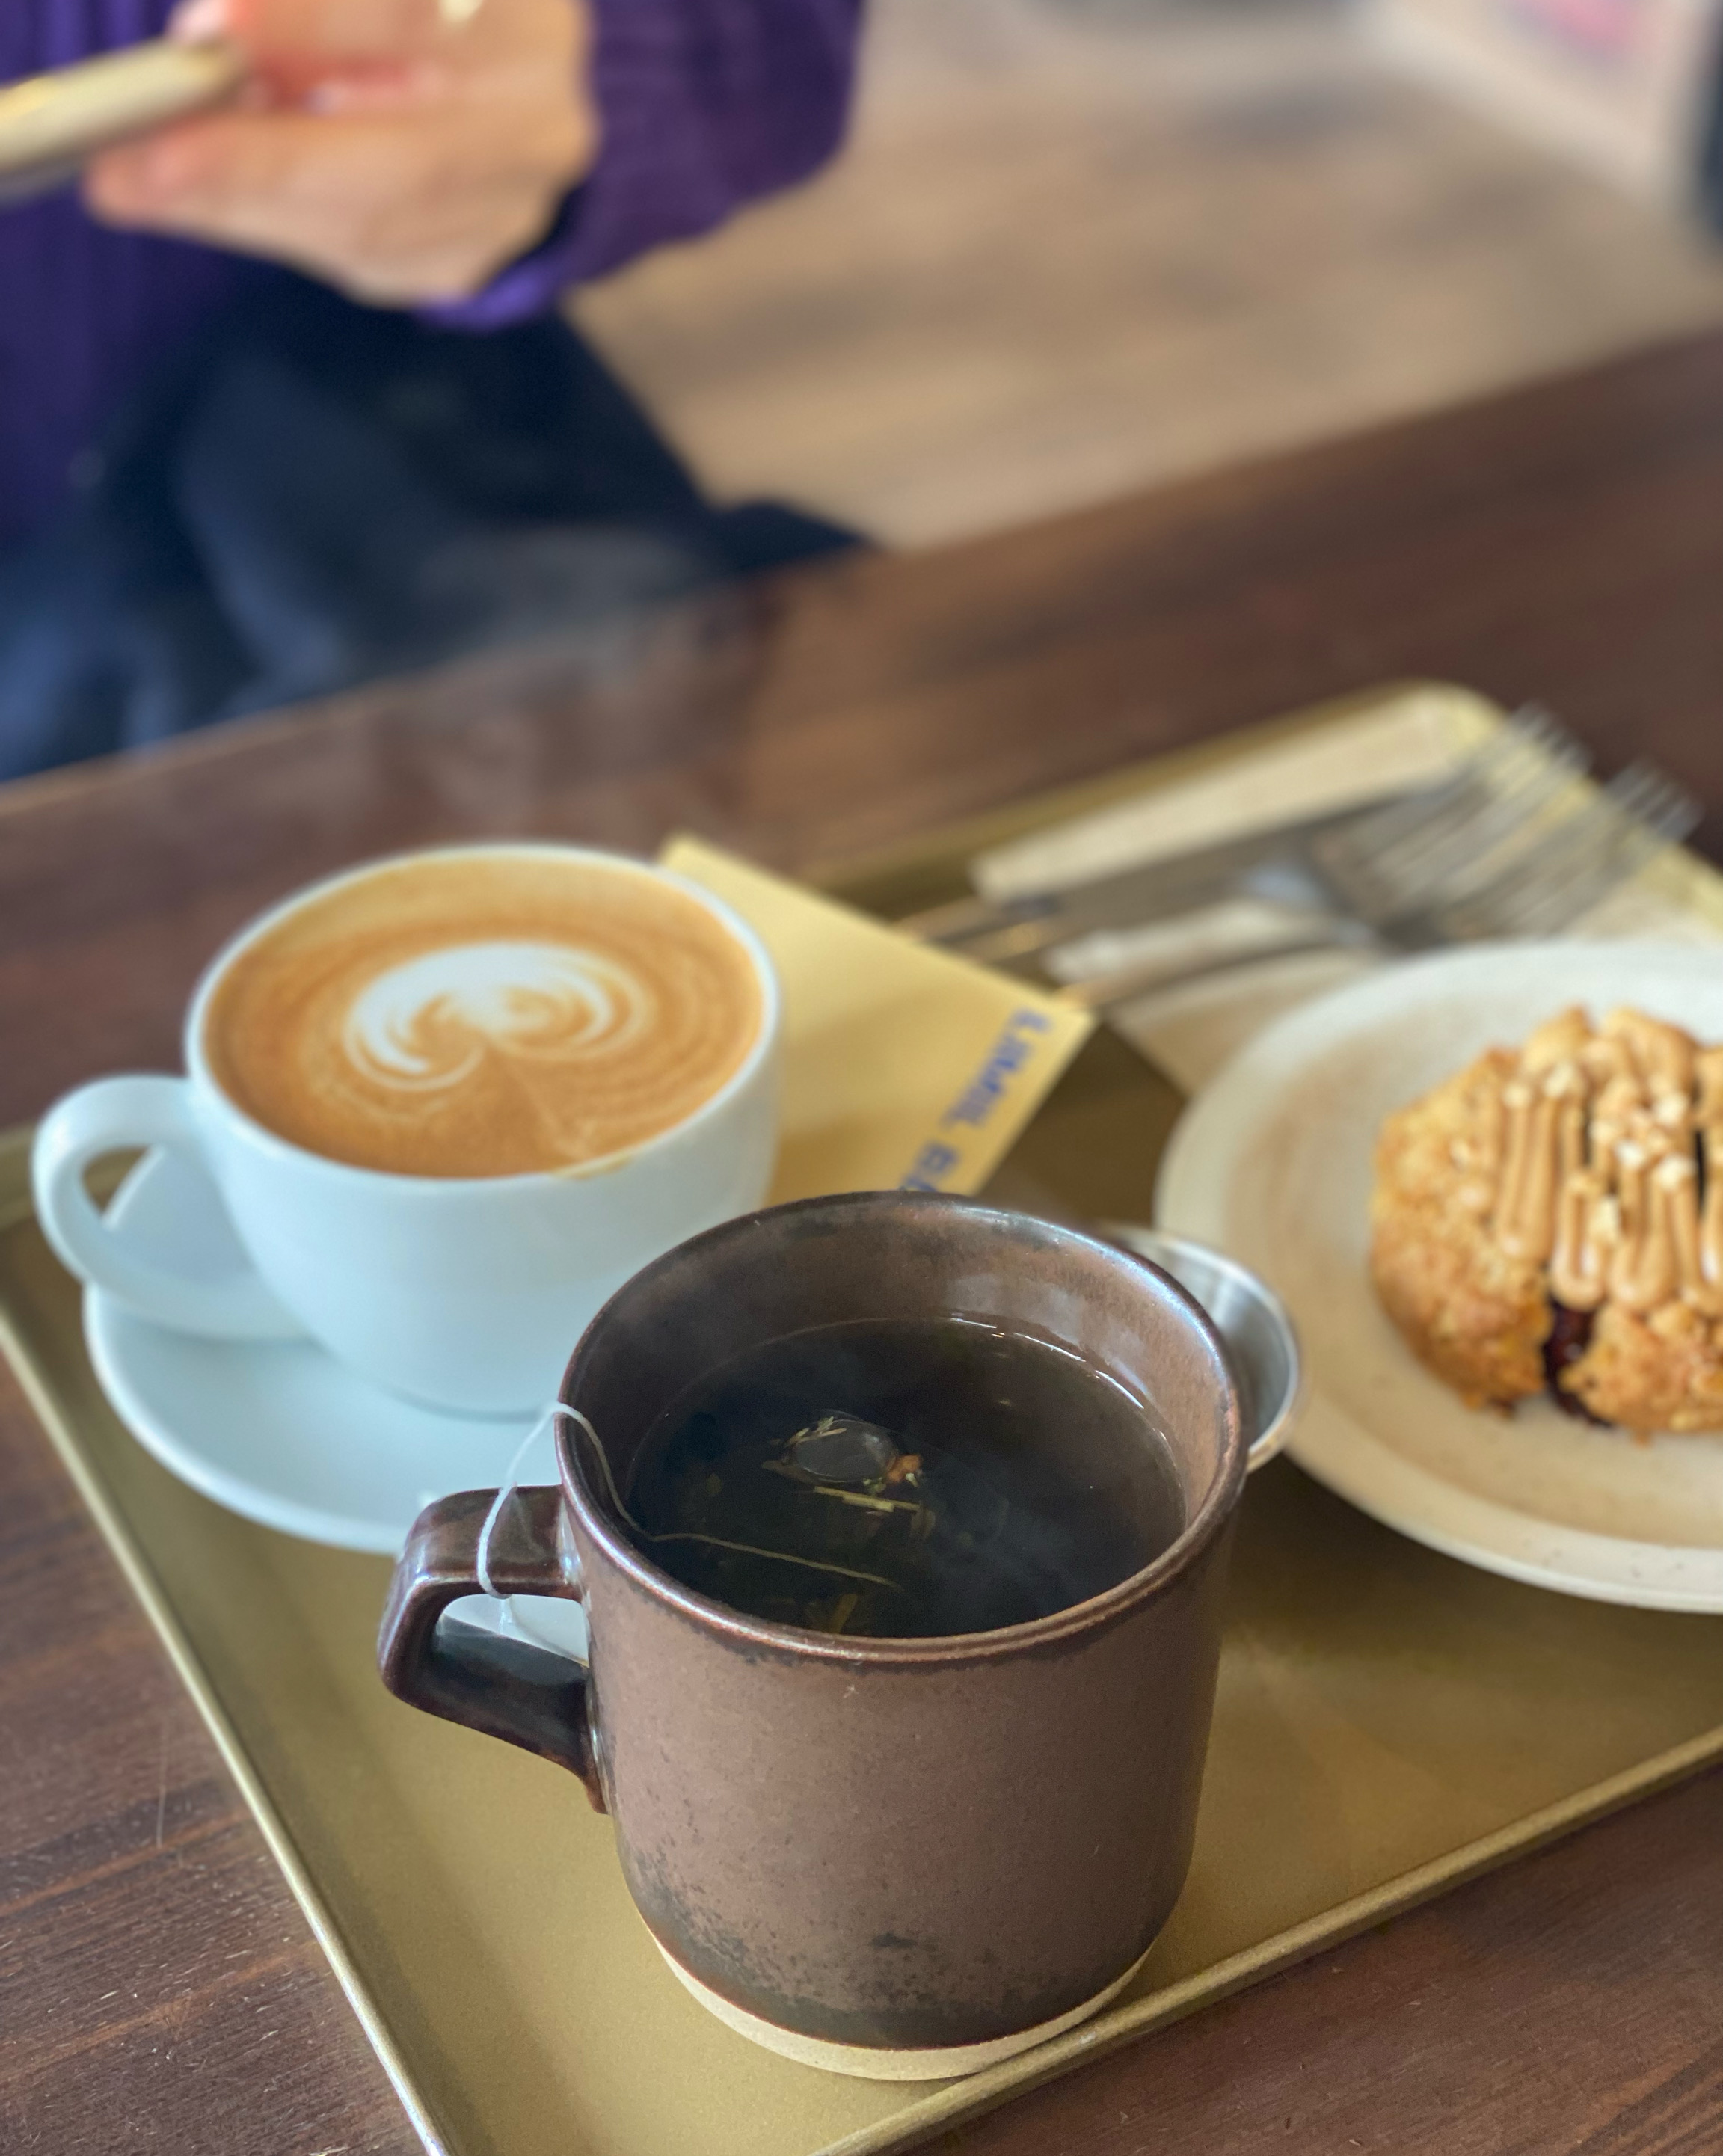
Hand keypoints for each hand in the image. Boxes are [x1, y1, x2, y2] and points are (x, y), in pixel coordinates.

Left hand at [86, 0, 598, 304]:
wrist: (515, 82)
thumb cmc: (425, 5)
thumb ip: (304, 2)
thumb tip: (211, 48)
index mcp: (526, 22)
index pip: (414, 19)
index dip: (312, 27)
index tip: (213, 35)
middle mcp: (537, 127)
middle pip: (396, 166)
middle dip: (257, 164)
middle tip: (139, 165)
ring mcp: (513, 211)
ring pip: (370, 229)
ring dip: (243, 205)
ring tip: (137, 179)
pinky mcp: (470, 261)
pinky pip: (360, 258)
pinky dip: (271, 223)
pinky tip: (198, 198)